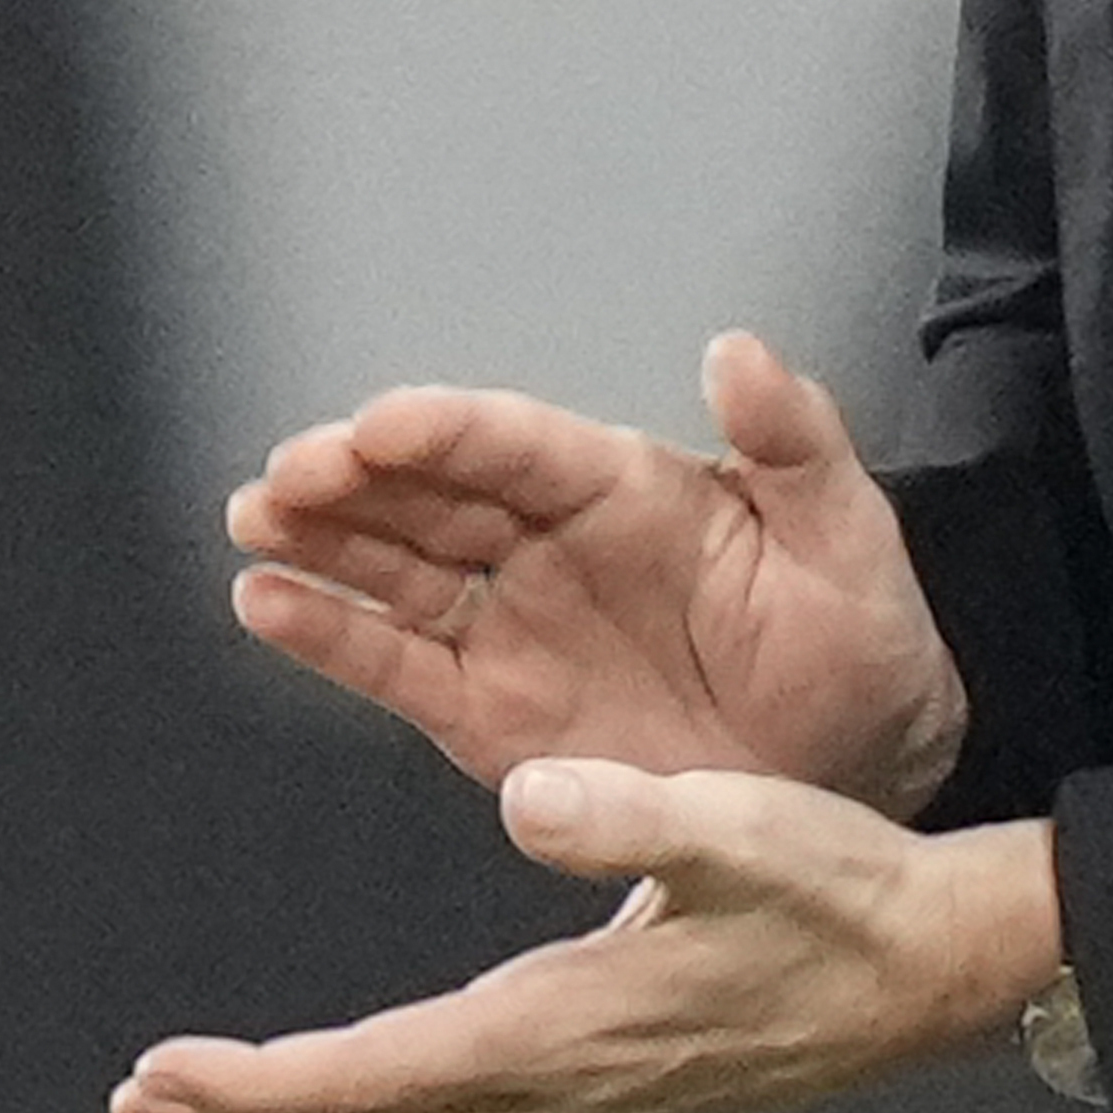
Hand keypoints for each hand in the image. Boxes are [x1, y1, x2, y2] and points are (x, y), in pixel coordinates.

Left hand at [107, 763, 1061, 1112]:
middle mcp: (561, 1088)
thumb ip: (632, 811)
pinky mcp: (608, 1105)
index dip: (260, 1087)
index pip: (376, 1078)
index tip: (167, 1071)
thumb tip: (527, 793)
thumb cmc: (842, 896)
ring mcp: (585, 1111)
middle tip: (144, 1104)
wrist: (929, 974)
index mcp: (570, 1023)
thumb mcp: (743, 822)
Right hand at [227, 331, 968, 816]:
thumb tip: (740, 348)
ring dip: (320, 540)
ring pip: (395, 568)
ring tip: (255, 517)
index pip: (518, 444)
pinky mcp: (492, 711)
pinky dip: (328, 634)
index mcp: (626, 488)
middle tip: (292, 472)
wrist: (857, 765)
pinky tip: (265, 600)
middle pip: (433, 495)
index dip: (448, 430)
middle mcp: (551, 544)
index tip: (384, 422)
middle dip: (356, 478)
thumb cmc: (854, 635)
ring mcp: (514, 625)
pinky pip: (397, 664)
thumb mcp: (846, 531)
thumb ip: (793, 437)